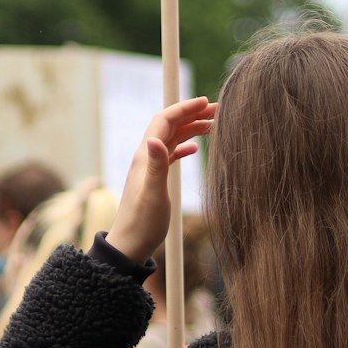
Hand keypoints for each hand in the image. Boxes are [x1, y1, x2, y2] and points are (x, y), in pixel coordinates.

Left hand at [106, 97, 214, 263]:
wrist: (130, 246)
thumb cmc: (142, 224)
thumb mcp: (153, 195)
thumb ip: (156, 166)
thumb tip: (153, 139)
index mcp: (145, 156)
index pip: (164, 120)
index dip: (184, 108)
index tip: (206, 102)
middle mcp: (146, 157)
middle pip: (169, 125)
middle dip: (191, 113)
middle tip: (217, 109)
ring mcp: (150, 167)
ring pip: (172, 138)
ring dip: (191, 128)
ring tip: (213, 124)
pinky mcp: (154, 179)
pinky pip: (171, 154)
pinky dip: (184, 146)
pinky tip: (196, 149)